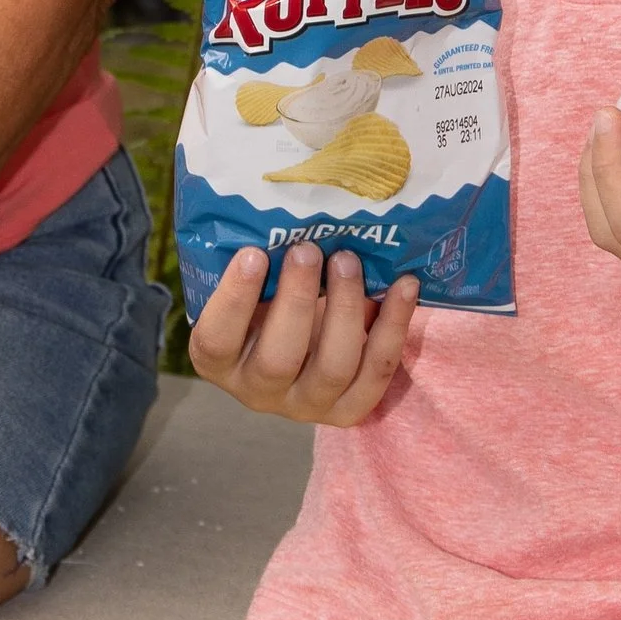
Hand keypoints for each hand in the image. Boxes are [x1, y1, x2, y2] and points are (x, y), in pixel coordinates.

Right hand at [187, 240, 417, 423]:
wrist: (301, 339)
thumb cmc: (266, 299)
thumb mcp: (250, 287)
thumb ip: (256, 264)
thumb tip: (285, 209)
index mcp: (217, 361)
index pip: (216, 340)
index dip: (234, 300)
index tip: (253, 253)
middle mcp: (258, 391)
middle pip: (279, 358)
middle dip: (297, 299)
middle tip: (308, 249)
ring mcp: (305, 405)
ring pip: (333, 368)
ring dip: (346, 309)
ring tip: (348, 260)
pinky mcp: (348, 410)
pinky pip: (376, 372)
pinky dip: (394, 326)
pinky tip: (404, 284)